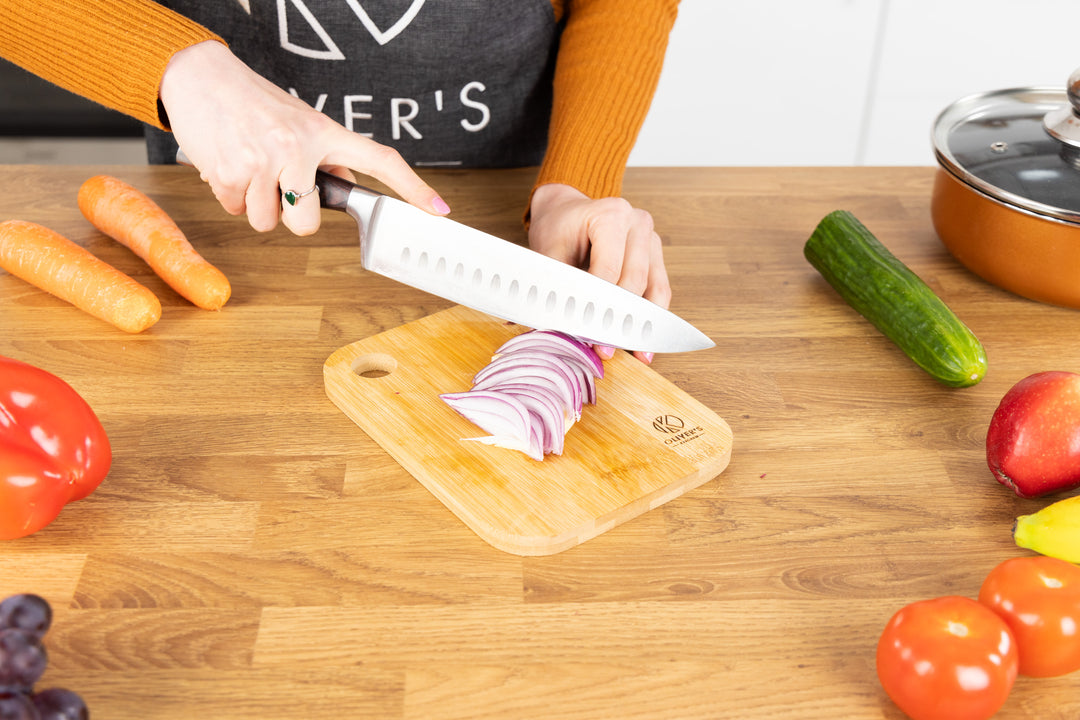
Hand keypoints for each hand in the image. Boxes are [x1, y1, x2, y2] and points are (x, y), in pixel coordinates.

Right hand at [158, 41, 449, 234]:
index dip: (412, 188)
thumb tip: (343, 181)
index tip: (438, 210)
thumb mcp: (298, 121)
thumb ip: (323, 154)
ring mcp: (263, 160)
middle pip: (307, 222)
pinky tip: (228, 164)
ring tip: (249, 168)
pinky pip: (235, 209)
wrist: (198, 76)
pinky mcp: (229, 171)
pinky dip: (230, 195)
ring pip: (266, 221)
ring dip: (255, 204)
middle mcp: (297, 146)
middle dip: (291, 216)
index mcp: (323, 132)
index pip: (379, 160)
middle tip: (278, 187)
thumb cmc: (250, 101)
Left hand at [528, 183, 670, 363]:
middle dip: (616, 318)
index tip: (587, 332)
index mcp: (610, 214)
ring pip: (653, 290)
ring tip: (630, 352)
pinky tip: (643, 342)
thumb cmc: (558, 228)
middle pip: (633, 282)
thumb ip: (554, 286)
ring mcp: (651, 238)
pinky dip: (651, 316)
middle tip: (602, 347)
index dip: (597, 305)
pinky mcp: (656, 254)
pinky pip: (660, 290)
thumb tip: (552, 323)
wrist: (567, 212)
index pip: (608, 271)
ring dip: (639, 323)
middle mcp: (637, 222)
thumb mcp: (547, 253)